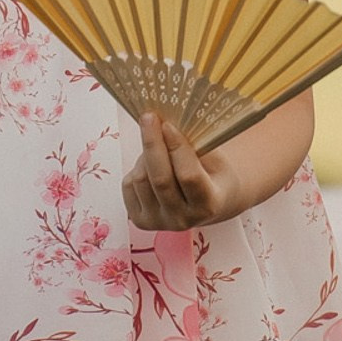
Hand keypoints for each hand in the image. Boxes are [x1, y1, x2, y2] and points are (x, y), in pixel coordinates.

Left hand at [122, 111, 247, 230]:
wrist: (204, 202)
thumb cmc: (210, 174)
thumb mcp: (213, 159)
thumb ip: (193, 145)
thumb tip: (162, 123)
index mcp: (208, 205)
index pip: (189, 176)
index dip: (177, 148)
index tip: (168, 124)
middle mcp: (184, 220)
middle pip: (160, 179)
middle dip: (152, 143)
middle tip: (148, 117)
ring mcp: (159, 223)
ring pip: (141, 179)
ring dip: (145, 156)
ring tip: (158, 148)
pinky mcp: (140, 221)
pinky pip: (129, 185)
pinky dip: (137, 169)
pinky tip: (150, 166)